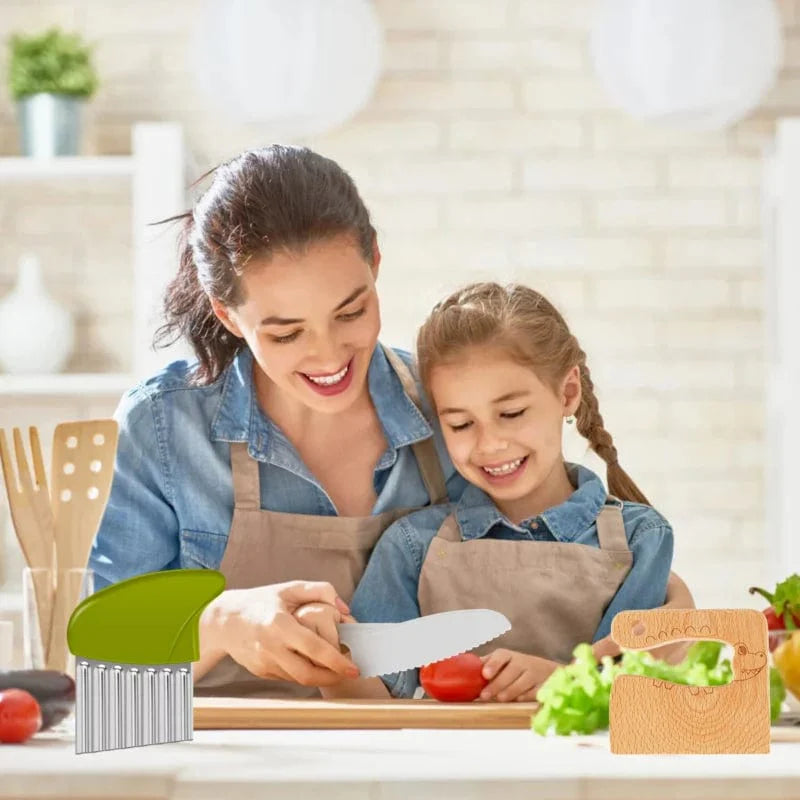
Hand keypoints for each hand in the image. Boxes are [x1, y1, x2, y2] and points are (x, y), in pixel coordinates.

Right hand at [205, 580, 359, 685]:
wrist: (224, 620)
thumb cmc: (261, 601)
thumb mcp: (290, 588)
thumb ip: (321, 591)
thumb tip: (345, 609)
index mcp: (279, 624)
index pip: (314, 648)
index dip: (336, 661)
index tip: (354, 668)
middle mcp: (270, 646)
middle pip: (307, 673)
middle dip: (331, 677)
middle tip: (349, 674)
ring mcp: (263, 662)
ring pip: (298, 679)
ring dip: (319, 677)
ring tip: (335, 668)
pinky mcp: (260, 672)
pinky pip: (287, 678)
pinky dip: (302, 674)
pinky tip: (312, 665)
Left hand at [479, 649, 560, 701]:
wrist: (547, 672)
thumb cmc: (515, 669)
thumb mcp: (502, 664)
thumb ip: (485, 667)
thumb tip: (460, 673)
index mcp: (508, 656)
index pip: (501, 656)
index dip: (493, 664)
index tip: (485, 674)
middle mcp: (522, 662)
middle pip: (510, 672)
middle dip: (497, 684)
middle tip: (485, 695)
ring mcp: (534, 674)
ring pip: (522, 682)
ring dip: (510, 691)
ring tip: (500, 698)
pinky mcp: (544, 686)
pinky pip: (535, 692)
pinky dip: (526, 696)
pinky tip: (518, 700)